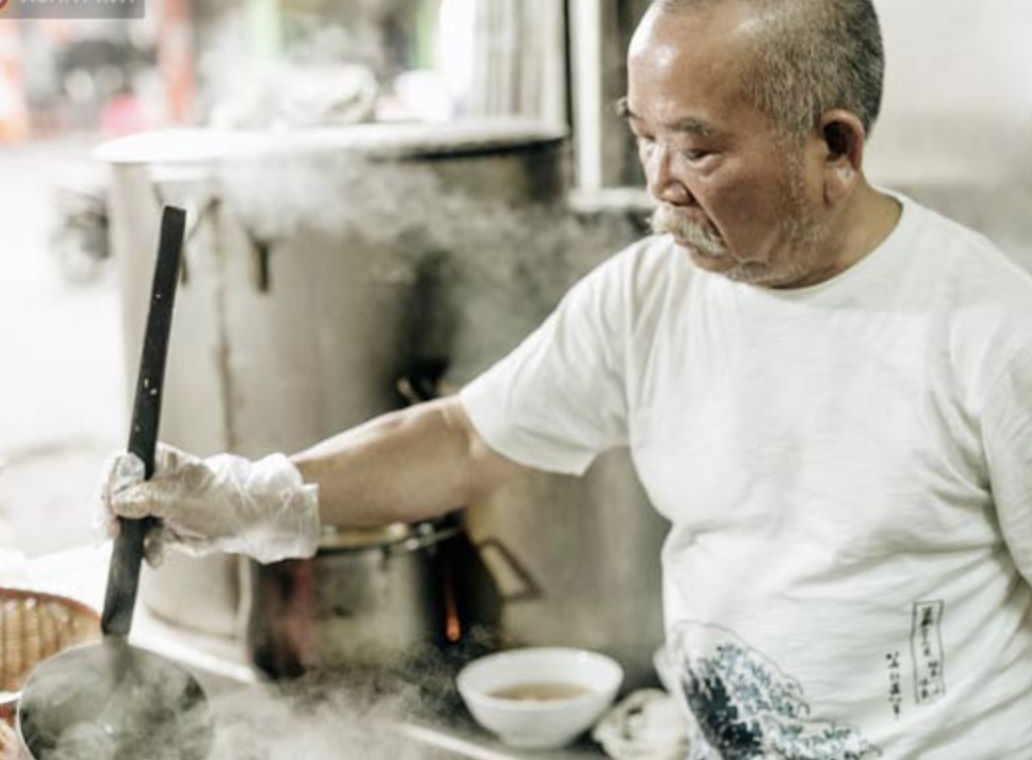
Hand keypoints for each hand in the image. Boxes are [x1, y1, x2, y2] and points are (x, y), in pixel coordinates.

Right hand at [100, 444, 320, 563]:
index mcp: (157, 460)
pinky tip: (157, 557)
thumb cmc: (216, 500)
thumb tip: (117, 501)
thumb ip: (145, 499)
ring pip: (124, 519)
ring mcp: (153, 503)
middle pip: (115, 494)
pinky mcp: (159, 524)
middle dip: (111, 516)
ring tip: (142, 548)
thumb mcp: (178, 499)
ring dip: (128, 537)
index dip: (108, 486)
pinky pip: (139, 537)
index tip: (109, 508)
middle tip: (110, 534)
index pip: (119, 466)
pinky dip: (145, 548)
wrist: (242, 522)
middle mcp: (151, 479)